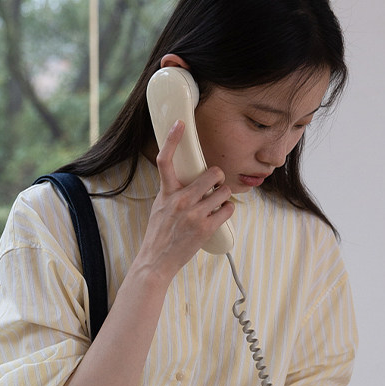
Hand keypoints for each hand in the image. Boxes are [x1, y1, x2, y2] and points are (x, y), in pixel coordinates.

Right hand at [135, 121, 232, 280]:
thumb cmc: (159, 235)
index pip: (165, 160)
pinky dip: (227, 210)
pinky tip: (220, 214)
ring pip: (223, 191)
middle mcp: (180, 200)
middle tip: (216, 184)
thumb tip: (192, 180)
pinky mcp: (205, 228)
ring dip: (224, 196)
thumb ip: (173, 192)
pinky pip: (228, 209)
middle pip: (212, 173)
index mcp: (166, 192)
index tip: (180, 124)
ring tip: (216, 203)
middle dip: (218, 178)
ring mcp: (194, 214)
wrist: (156, 262)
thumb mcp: (160, 207)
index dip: (172, 139)